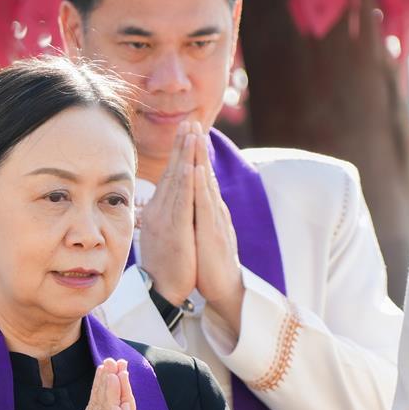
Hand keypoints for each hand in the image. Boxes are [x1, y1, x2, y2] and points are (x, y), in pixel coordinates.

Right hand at [137, 123, 198, 305]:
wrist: (160, 291)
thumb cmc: (162, 266)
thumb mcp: (159, 235)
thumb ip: (160, 215)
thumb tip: (158, 202)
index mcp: (158, 211)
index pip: (170, 176)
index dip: (178, 152)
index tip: (186, 131)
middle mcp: (159, 211)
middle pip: (172, 171)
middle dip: (182, 145)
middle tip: (190, 121)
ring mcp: (165, 220)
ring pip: (177, 181)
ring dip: (185, 155)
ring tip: (192, 133)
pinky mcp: (175, 231)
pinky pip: (180, 203)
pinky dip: (185, 183)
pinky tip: (190, 165)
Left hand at [192, 132, 244, 329]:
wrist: (223, 288)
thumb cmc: (207, 263)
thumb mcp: (196, 234)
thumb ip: (193, 217)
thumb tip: (185, 203)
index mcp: (206, 210)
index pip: (199, 177)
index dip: (193, 154)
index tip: (186, 132)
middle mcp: (212, 211)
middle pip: (204, 173)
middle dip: (197, 147)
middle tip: (191, 121)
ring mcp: (214, 220)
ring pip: (206, 184)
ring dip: (200, 159)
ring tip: (196, 135)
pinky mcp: (213, 233)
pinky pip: (205, 206)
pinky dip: (202, 185)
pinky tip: (198, 169)